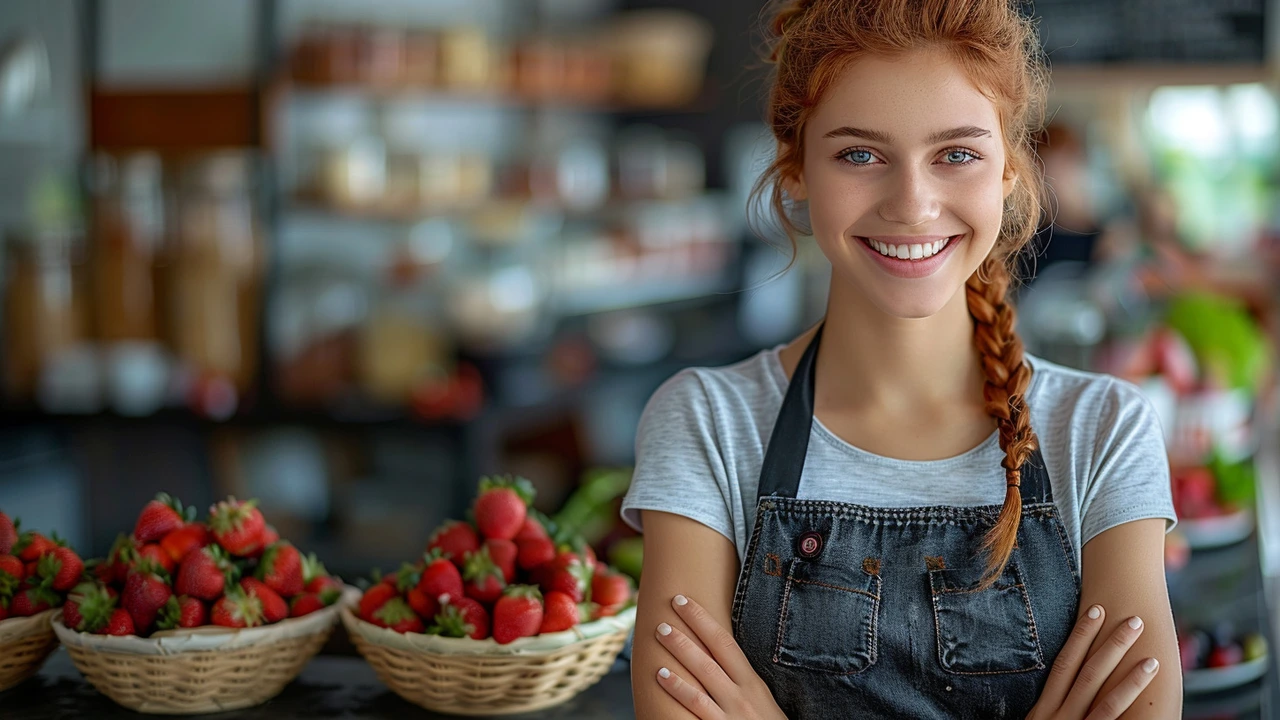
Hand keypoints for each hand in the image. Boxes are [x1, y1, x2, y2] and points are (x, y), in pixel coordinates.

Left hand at [653, 594, 787, 719]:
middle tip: (663, 618)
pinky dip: (679, 693)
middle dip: (686, 635)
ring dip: (678, 661)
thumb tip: (715, 653)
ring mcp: (731, 714)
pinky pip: (696, 709)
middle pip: (710, 658)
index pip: (725, 643)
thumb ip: (740, 680)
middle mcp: (742, 695)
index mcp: (752, 682)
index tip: (684, 601)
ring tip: (659, 645)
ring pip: (700, 683)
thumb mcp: (760, 699)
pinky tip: (662, 678)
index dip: (703, 620)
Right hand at [1026, 605, 1160, 719]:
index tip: (1096, 611)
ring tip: (1149, 651)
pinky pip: (1111, 712)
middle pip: (1085, 671)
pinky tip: (1150, 673)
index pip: (1063, 664)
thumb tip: (1068, 696)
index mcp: (1043, 709)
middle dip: (1110, 643)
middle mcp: (1056, 713)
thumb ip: (1052, 714)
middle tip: (1134, 620)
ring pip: (1099, 690)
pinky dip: (1130, 691)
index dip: (1080, 636)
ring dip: (1125, 666)